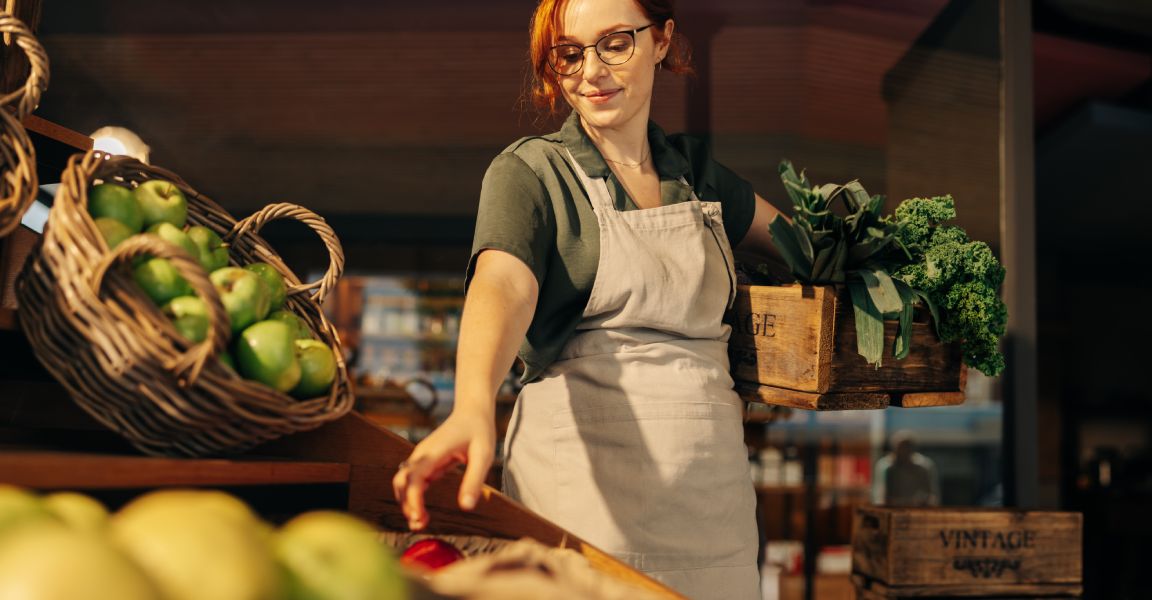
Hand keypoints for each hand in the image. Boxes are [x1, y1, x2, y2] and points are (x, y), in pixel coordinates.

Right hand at [392, 408, 495, 530]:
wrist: (472, 411)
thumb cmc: (479, 431)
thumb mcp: (483, 455)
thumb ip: (474, 480)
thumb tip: (466, 507)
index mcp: (433, 451)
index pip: (413, 477)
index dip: (412, 499)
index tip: (419, 516)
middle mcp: (422, 455)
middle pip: (401, 482)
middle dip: (406, 504)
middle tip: (421, 523)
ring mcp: (421, 458)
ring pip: (403, 483)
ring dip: (407, 503)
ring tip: (422, 522)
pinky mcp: (425, 463)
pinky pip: (412, 483)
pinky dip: (413, 499)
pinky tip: (422, 514)